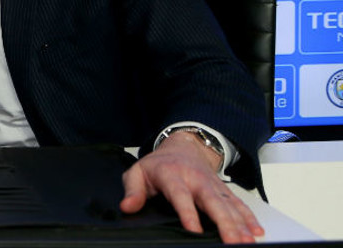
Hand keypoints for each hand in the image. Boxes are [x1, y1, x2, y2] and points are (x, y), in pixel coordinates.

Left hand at [120, 131, 263, 243]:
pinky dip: (249, 218)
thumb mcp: (137, 172)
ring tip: (247, 241)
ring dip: (240, 224)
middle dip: (225, 222)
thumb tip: (127, 207)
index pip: (180, 195)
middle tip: (232, 241)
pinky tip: (256, 232)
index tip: (193, 230)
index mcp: (172, 175)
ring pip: (229, 205)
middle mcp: (196, 180)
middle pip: (213, 201)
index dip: (187, 212)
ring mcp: (212, 185)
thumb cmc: (159, 163)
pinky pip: (238, 204)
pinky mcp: (224, 190)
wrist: (183, 146)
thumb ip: (132, 190)